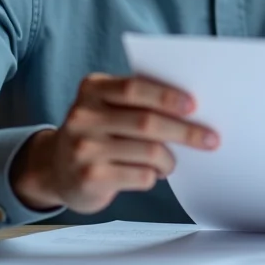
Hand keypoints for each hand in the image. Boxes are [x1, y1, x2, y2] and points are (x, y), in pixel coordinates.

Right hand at [10, 74, 218, 213]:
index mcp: (92, 89)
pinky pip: (141, 175)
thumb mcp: (107, 107)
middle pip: (147, 122)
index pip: (134, 88)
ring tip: (172, 162)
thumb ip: (138, 102)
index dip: (166, 96)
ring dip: (170, 159)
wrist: (54, 169)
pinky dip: (154, 175)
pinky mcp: (90, 177)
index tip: (194, 105)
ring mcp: (84, 148)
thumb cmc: (97, 133)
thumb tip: (192, 111)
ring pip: (149, 152)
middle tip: (211, 139)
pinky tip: (152, 174)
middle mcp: (83, 116)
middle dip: (185, 131)